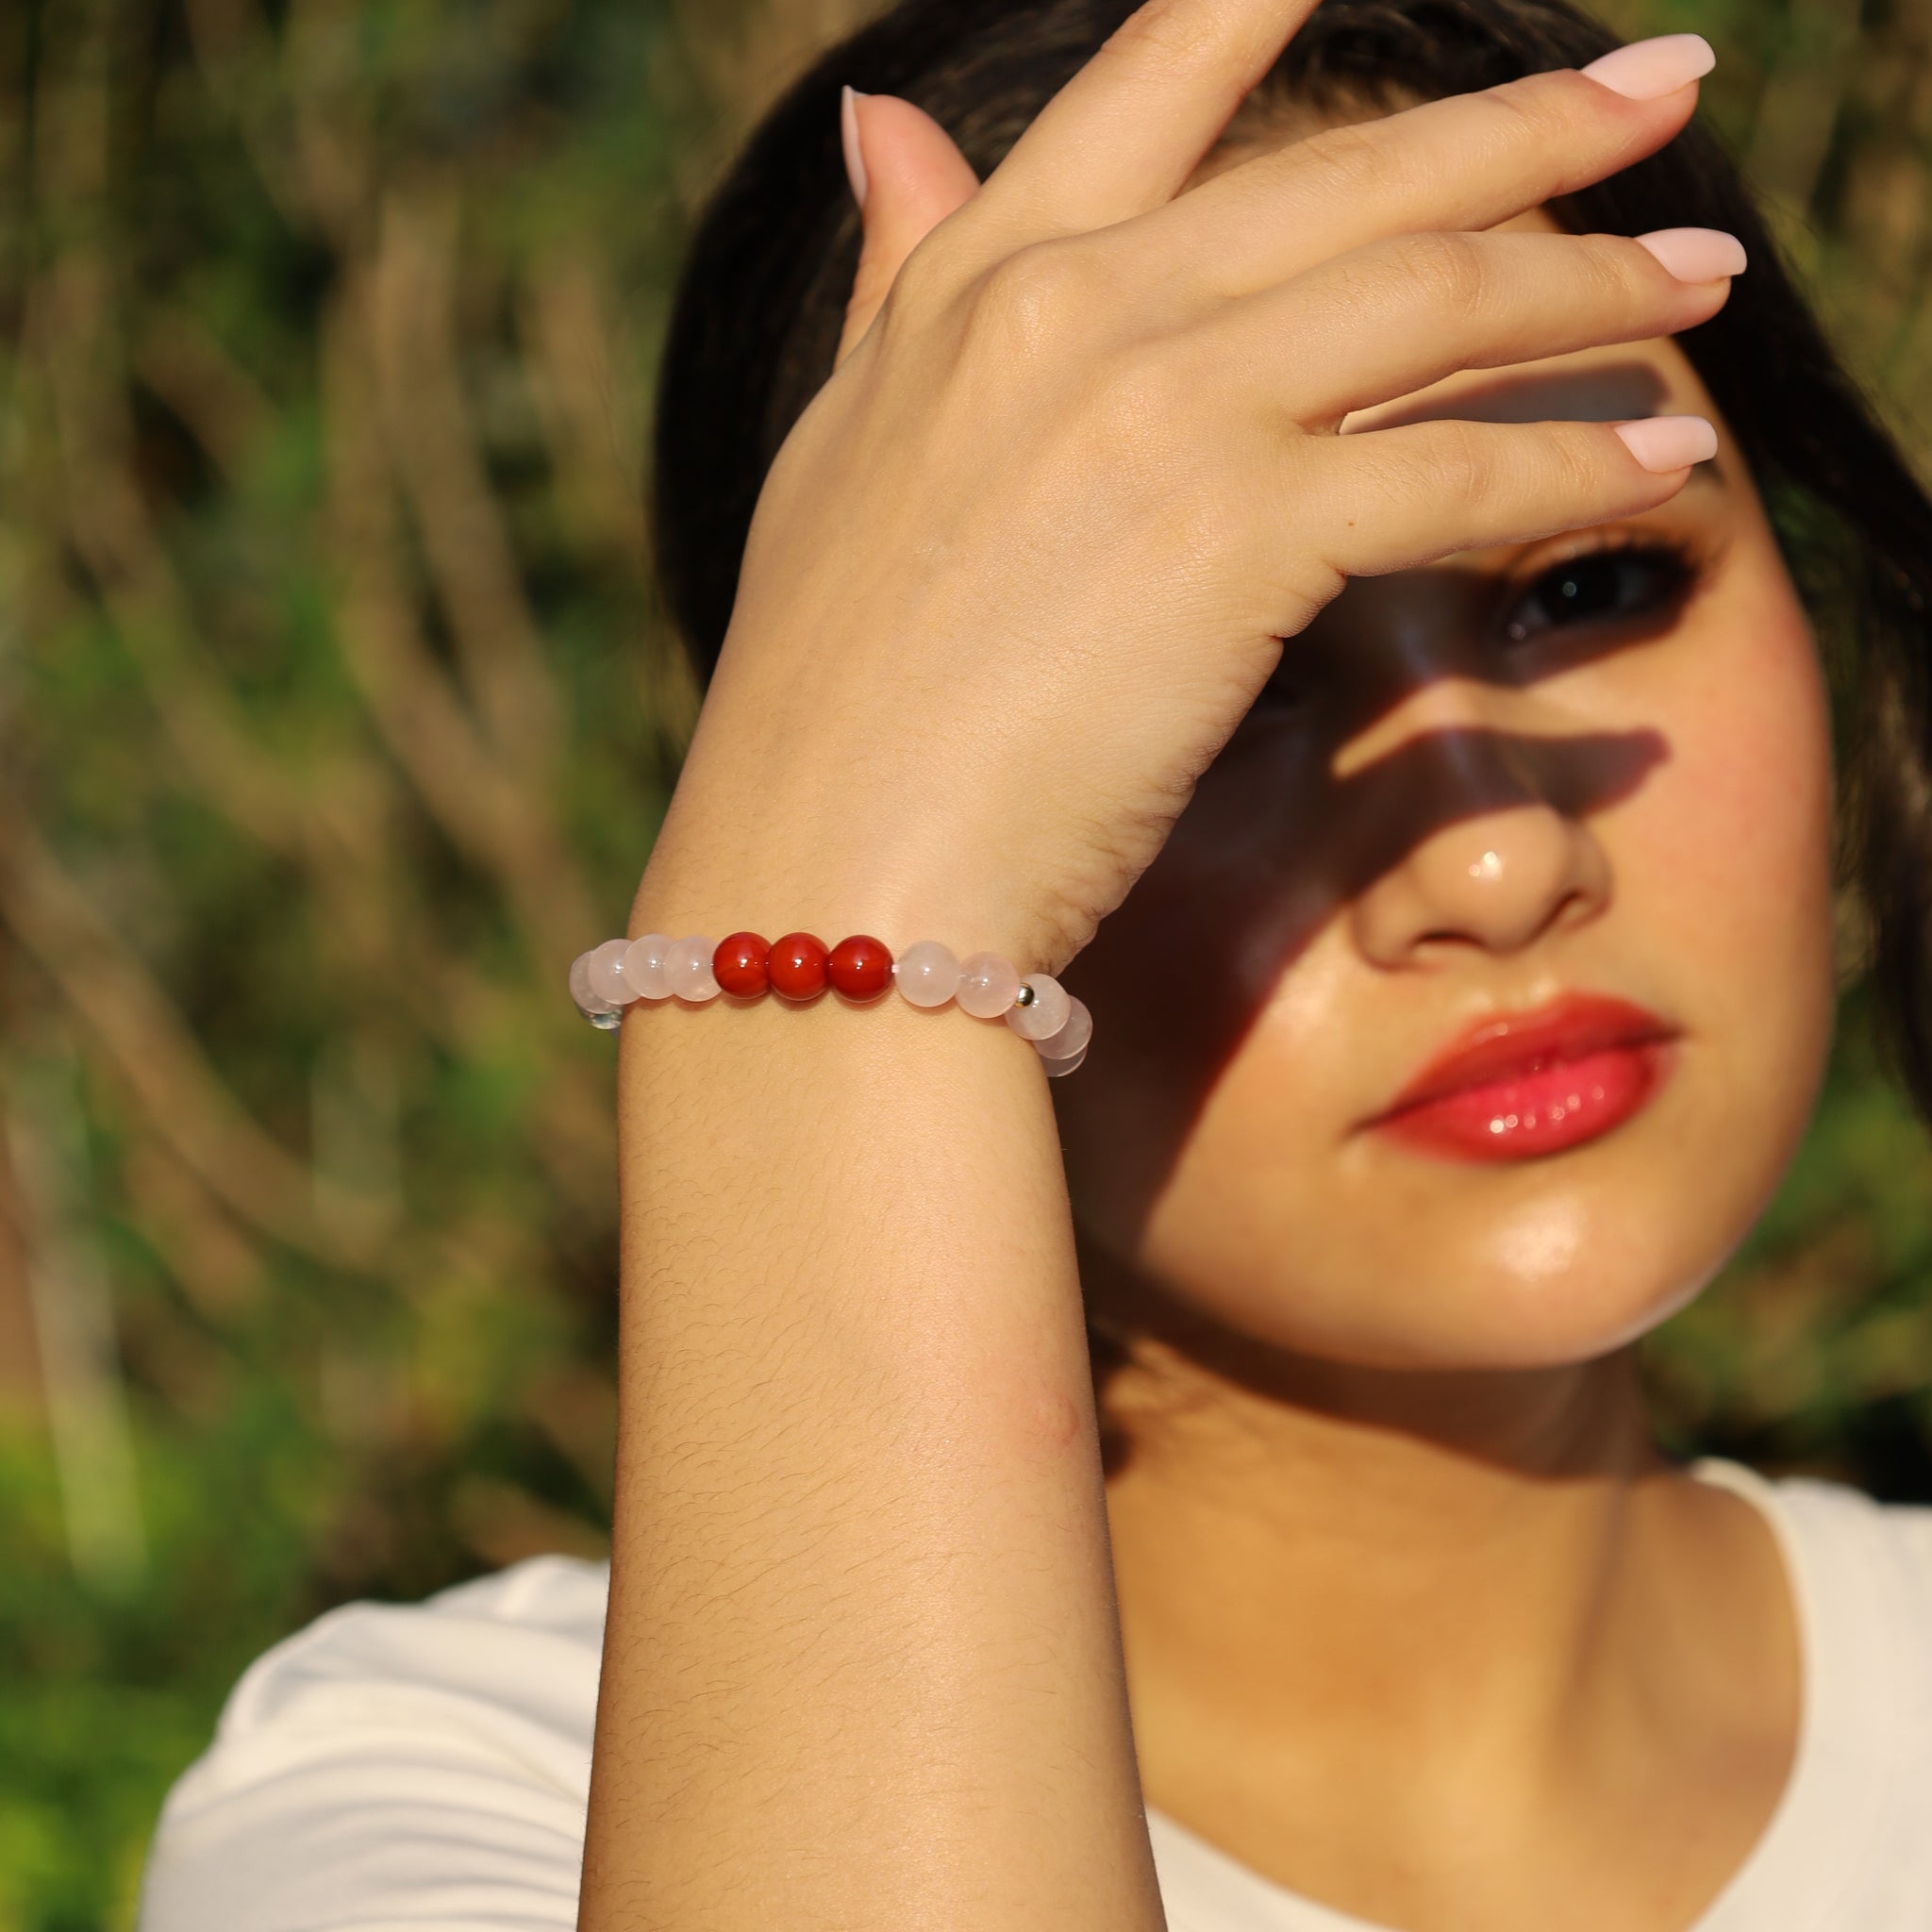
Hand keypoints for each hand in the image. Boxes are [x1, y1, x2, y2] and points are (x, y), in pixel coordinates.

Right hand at [648, 2, 1730, 973]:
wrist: (830, 870)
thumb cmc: (835, 703)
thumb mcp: (845, 456)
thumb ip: (898, 289)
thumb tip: (883, 122)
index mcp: (976, 284)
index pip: (1153, 72)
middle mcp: (1072, 306)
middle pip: (1353, 170)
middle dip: (1534, 123)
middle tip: (1669, 85)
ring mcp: (1157, 406)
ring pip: (1432, 296)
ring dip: (1594, 286)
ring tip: (1702, 281)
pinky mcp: (1235, 535)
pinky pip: (1451, 474)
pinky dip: (1571, 468)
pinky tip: (1658, 466)